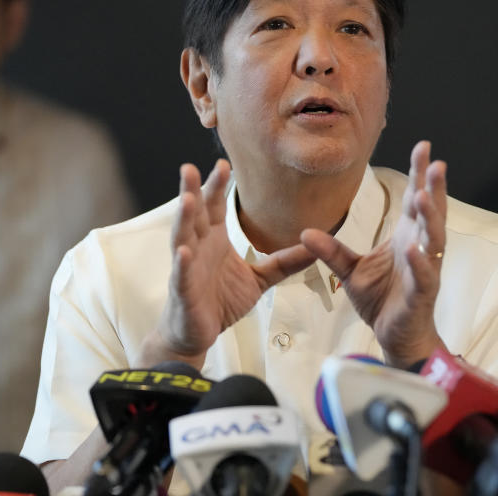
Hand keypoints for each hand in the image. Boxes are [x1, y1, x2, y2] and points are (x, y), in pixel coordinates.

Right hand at [138, 159, 315, 367]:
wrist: (198, 333)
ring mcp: (187, 267)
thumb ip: (285, 262)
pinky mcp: (183, 291)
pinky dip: (182, 263)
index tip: (224, 165)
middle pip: (195, 214)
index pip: (215, 207)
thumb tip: (316, 247)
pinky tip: (182, 251)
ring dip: (183, 219)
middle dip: (193, 191)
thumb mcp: (260, 279)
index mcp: (214, 239)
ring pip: (183, 238)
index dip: (217, 187)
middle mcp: (198, 247)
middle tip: (191, 168)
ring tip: (186, 200)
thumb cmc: (222, 300)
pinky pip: (182, 274)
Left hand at [301, 141, 447, 367]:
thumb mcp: (350, 271)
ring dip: (430, 218)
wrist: (395, 336)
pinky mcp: (422, 295)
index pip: (415, 200)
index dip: (419, 173)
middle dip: (433, 187)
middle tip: (435, 162)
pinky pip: (424, 276)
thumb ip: (332, 251)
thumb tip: (305, 232)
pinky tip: (413, 248)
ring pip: (433, 240)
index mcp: (406, 237)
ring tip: (424, 196)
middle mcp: (421, 249)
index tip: (423, 146)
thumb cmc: (381, 300)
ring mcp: (425, 270)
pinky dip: (420, 262)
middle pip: (431, 213)